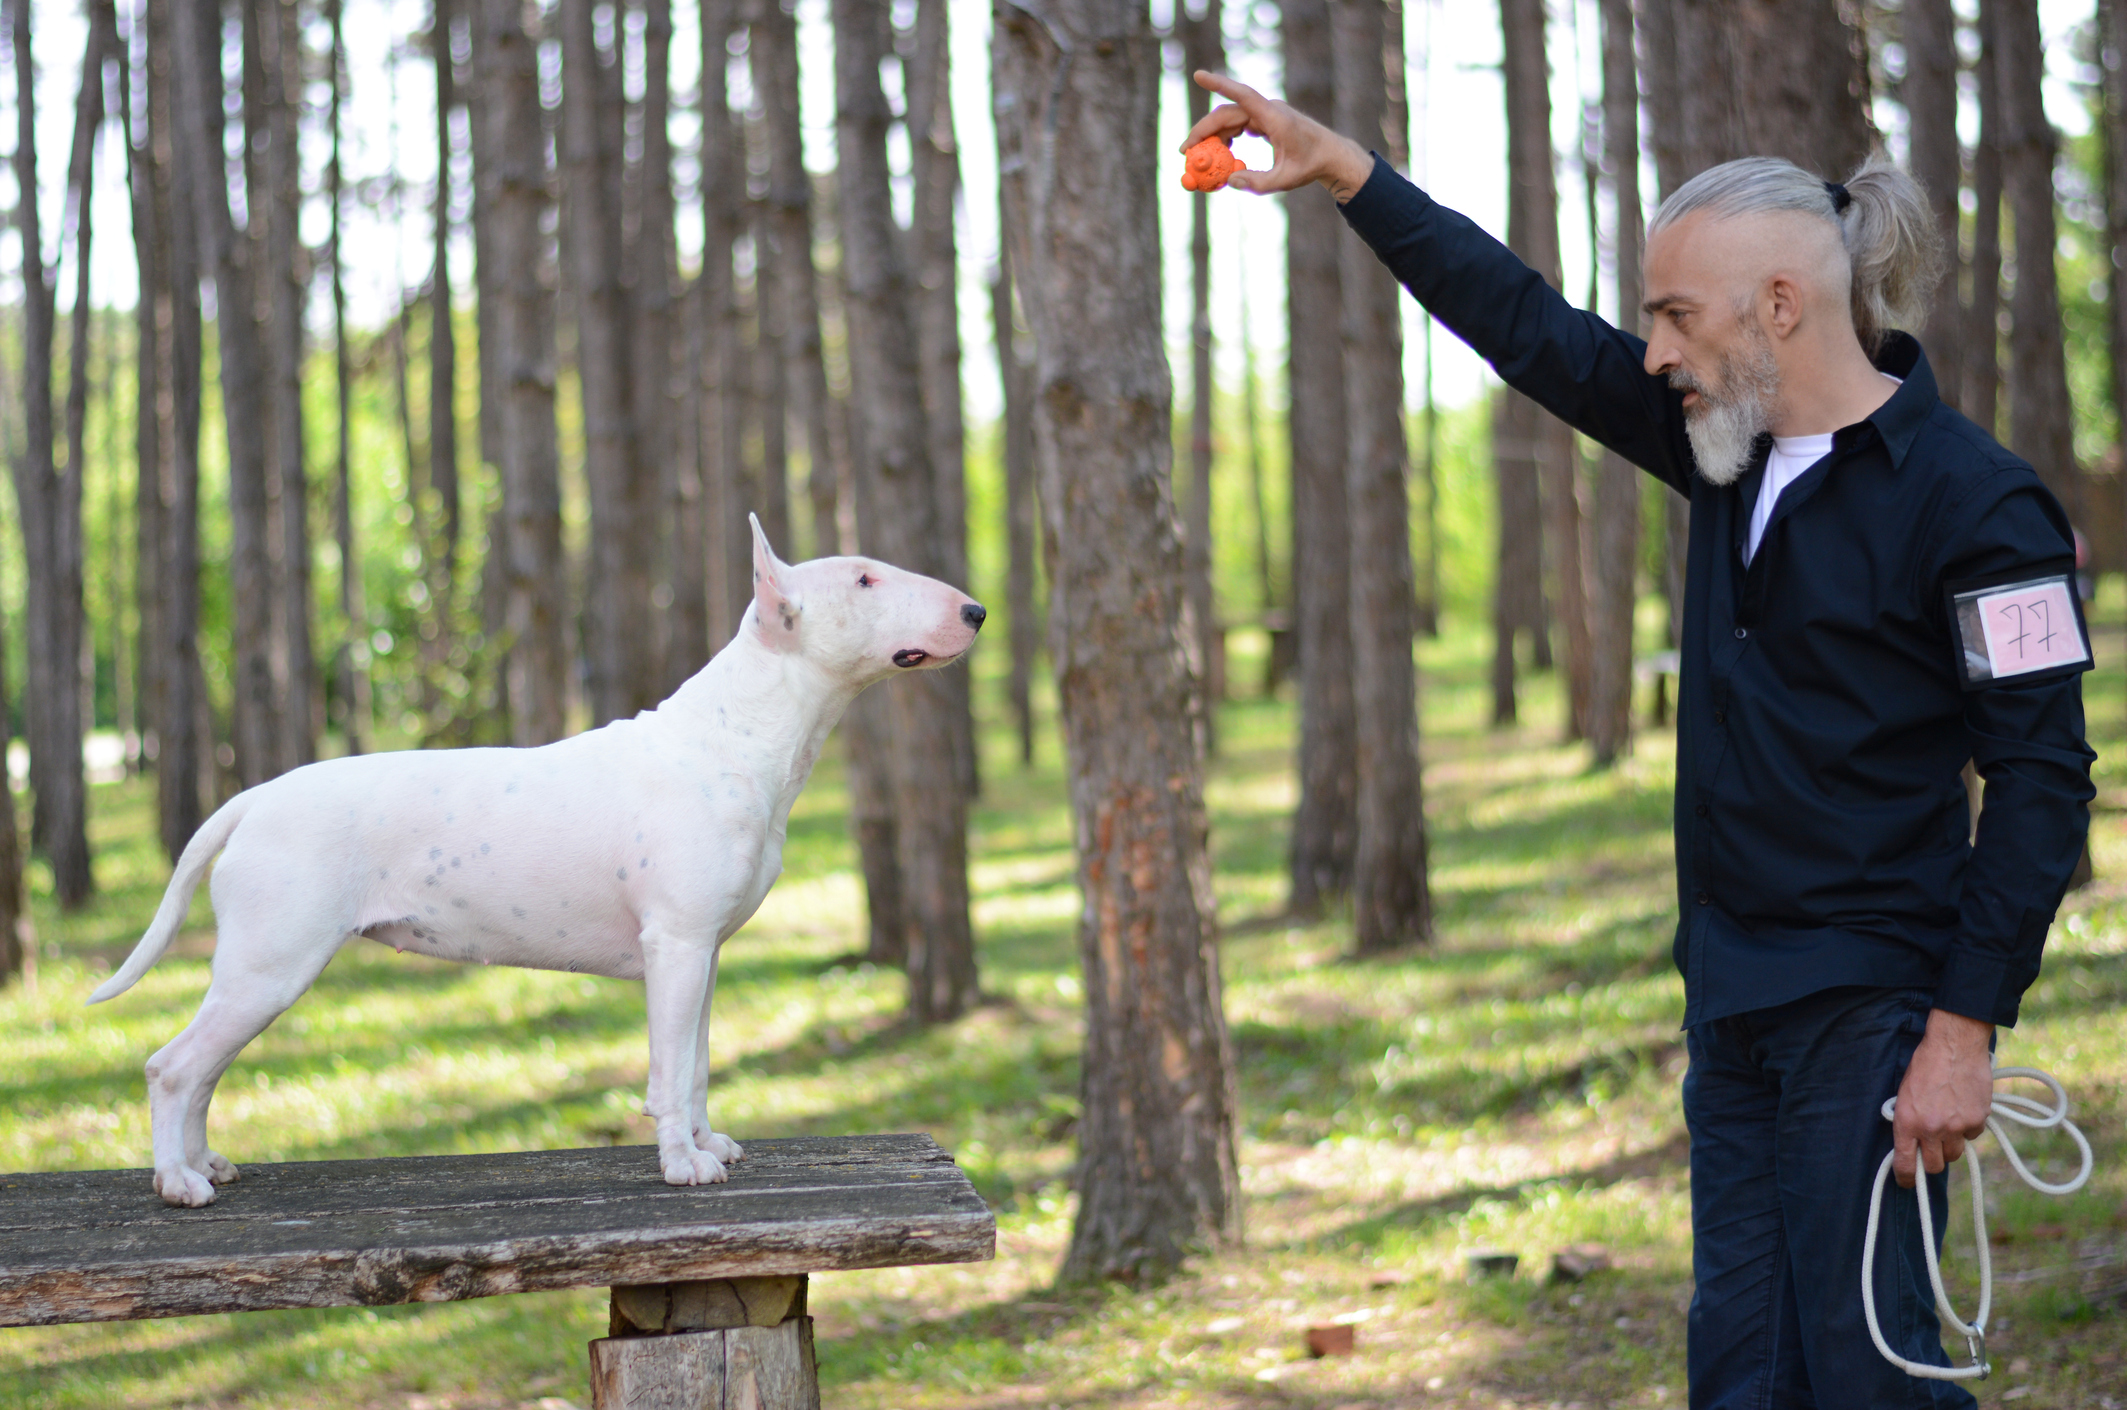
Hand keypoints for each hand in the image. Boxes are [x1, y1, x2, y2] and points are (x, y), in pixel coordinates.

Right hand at [1179, 71, 1375, 201]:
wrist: (1330, 155)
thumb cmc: (1311, 165)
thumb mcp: (1285, 180)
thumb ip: (1257, 182)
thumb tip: (1229, 180)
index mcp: (1274, 117)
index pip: (1242, 95)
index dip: (1219, 84)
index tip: (1198, 75)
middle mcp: (1267, 110)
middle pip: (1227, 113)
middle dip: (1203, 130)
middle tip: (1185, 151)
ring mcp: (1265, 114)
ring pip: (1230, 120)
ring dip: (1214, 137)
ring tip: (1204, 160)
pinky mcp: (1265, 120)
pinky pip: (1238, 125)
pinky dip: (1226, 138)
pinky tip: (1224, 153)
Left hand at [1892, 1009, 1995, 1188]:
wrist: (1954, 1047)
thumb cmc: (1925, 1066)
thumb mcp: (1905, 1093)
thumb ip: (1908, 1120)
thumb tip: (1911, 1142)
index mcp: (1907, 1122)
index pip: (1905, 1162)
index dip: (1905, 1178)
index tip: (1906, 1182)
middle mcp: (1931, 1129)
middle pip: (1934, 1165)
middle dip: (1932, 1160)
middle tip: (1932, 1148)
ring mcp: (1956, 1127)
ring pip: (1954, 1154)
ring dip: (1950, 1145)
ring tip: (1948, 1124)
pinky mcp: (1978, 1120)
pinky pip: (1972, 1136)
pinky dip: (1968, 1128)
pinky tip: (1963, 1109)